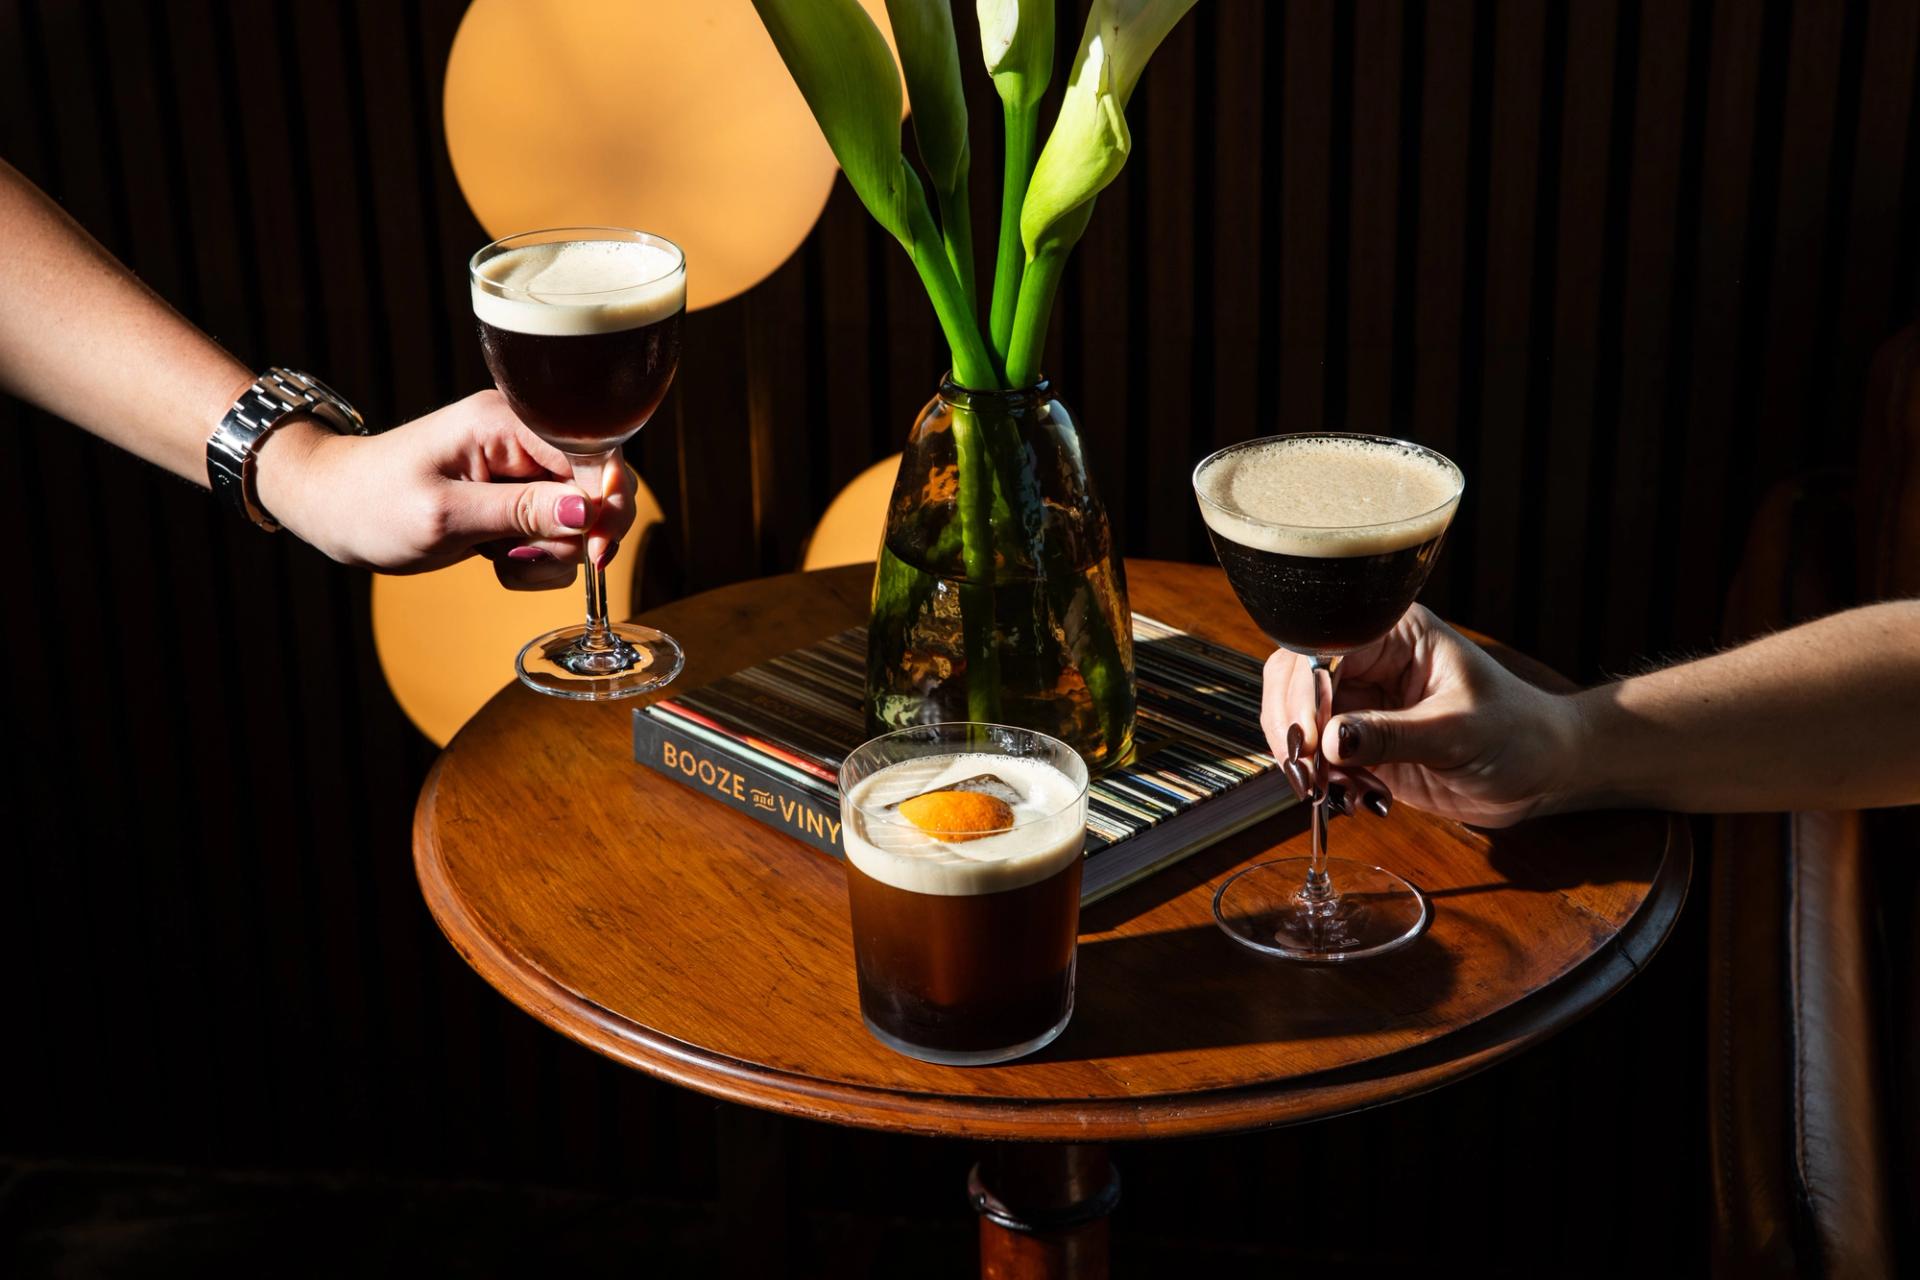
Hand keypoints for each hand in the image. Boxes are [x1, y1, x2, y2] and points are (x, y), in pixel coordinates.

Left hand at [255, 389, 635, 588]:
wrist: (332, 509)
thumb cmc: (371, 503)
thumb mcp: (445, 515)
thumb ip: (519, 513)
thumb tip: (587, 512)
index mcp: (506, 423)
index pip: (593, 455)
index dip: (606, 505)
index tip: (596, 553)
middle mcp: (522, 439)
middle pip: (593, 490)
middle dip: (570, 536)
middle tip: (520, 558)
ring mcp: (520, 471)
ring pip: (577, 522)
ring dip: (547, 555)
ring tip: (495, 560)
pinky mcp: (515, 500)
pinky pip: (553, 537)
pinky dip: (534, 561)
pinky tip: (494, 561)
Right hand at [1260, 605, 1583, 827]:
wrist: (1542, 771)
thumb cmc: (1518, 734)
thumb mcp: (1457, 732)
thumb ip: (1392, 735)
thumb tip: (1329, 741)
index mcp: (1395, 634)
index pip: (1325, 649)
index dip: (1306, 692)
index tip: (1307, 740)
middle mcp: (1371, 661)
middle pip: (1296, 679)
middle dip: (1292, 727)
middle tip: (1306, 775)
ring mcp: (1363, 701)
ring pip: (1298, 719)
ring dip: (1303, 758)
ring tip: (1328, 792)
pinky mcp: (1360, 740)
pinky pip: (1318, 754)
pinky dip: (1321, 778)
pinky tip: (1351, 797)